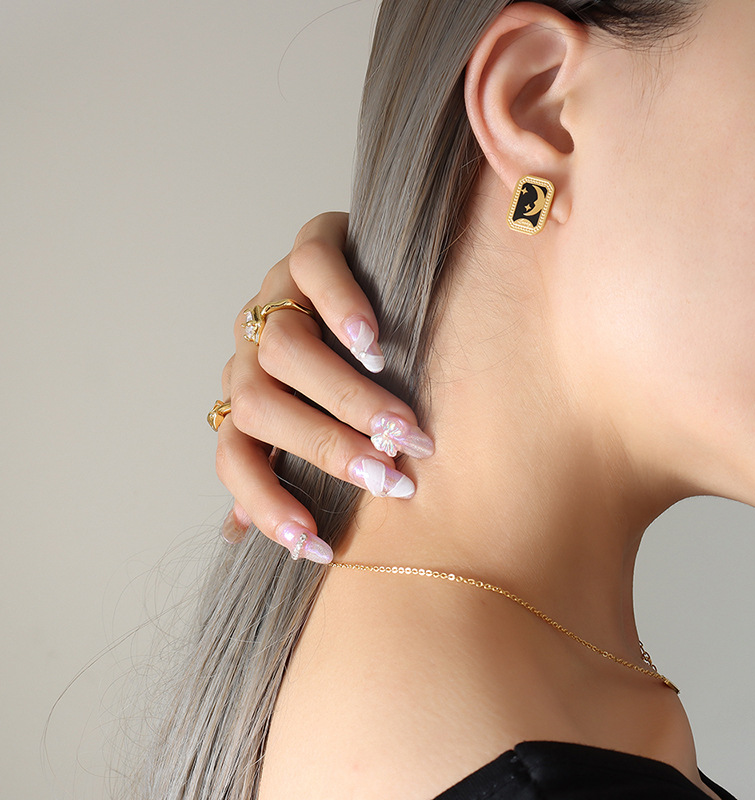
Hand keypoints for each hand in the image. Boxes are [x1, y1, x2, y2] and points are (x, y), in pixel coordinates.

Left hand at [215, 212, 433, 559]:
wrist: (361, 273)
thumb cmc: (336, 366)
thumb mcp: (308, 420)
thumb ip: (279, 467)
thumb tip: (235, 535)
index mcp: (247, 399)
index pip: (234, 458)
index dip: (267, 505)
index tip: (321, 547)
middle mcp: (249, 351)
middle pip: (259, 406)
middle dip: (325, 449)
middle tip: (390, 476)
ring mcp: (275, 296)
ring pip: (283, 348)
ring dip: (344, 395)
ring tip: (398, 424)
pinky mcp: (309, 248)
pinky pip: (312, 268)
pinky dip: (341, 306)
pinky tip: (375, 343)